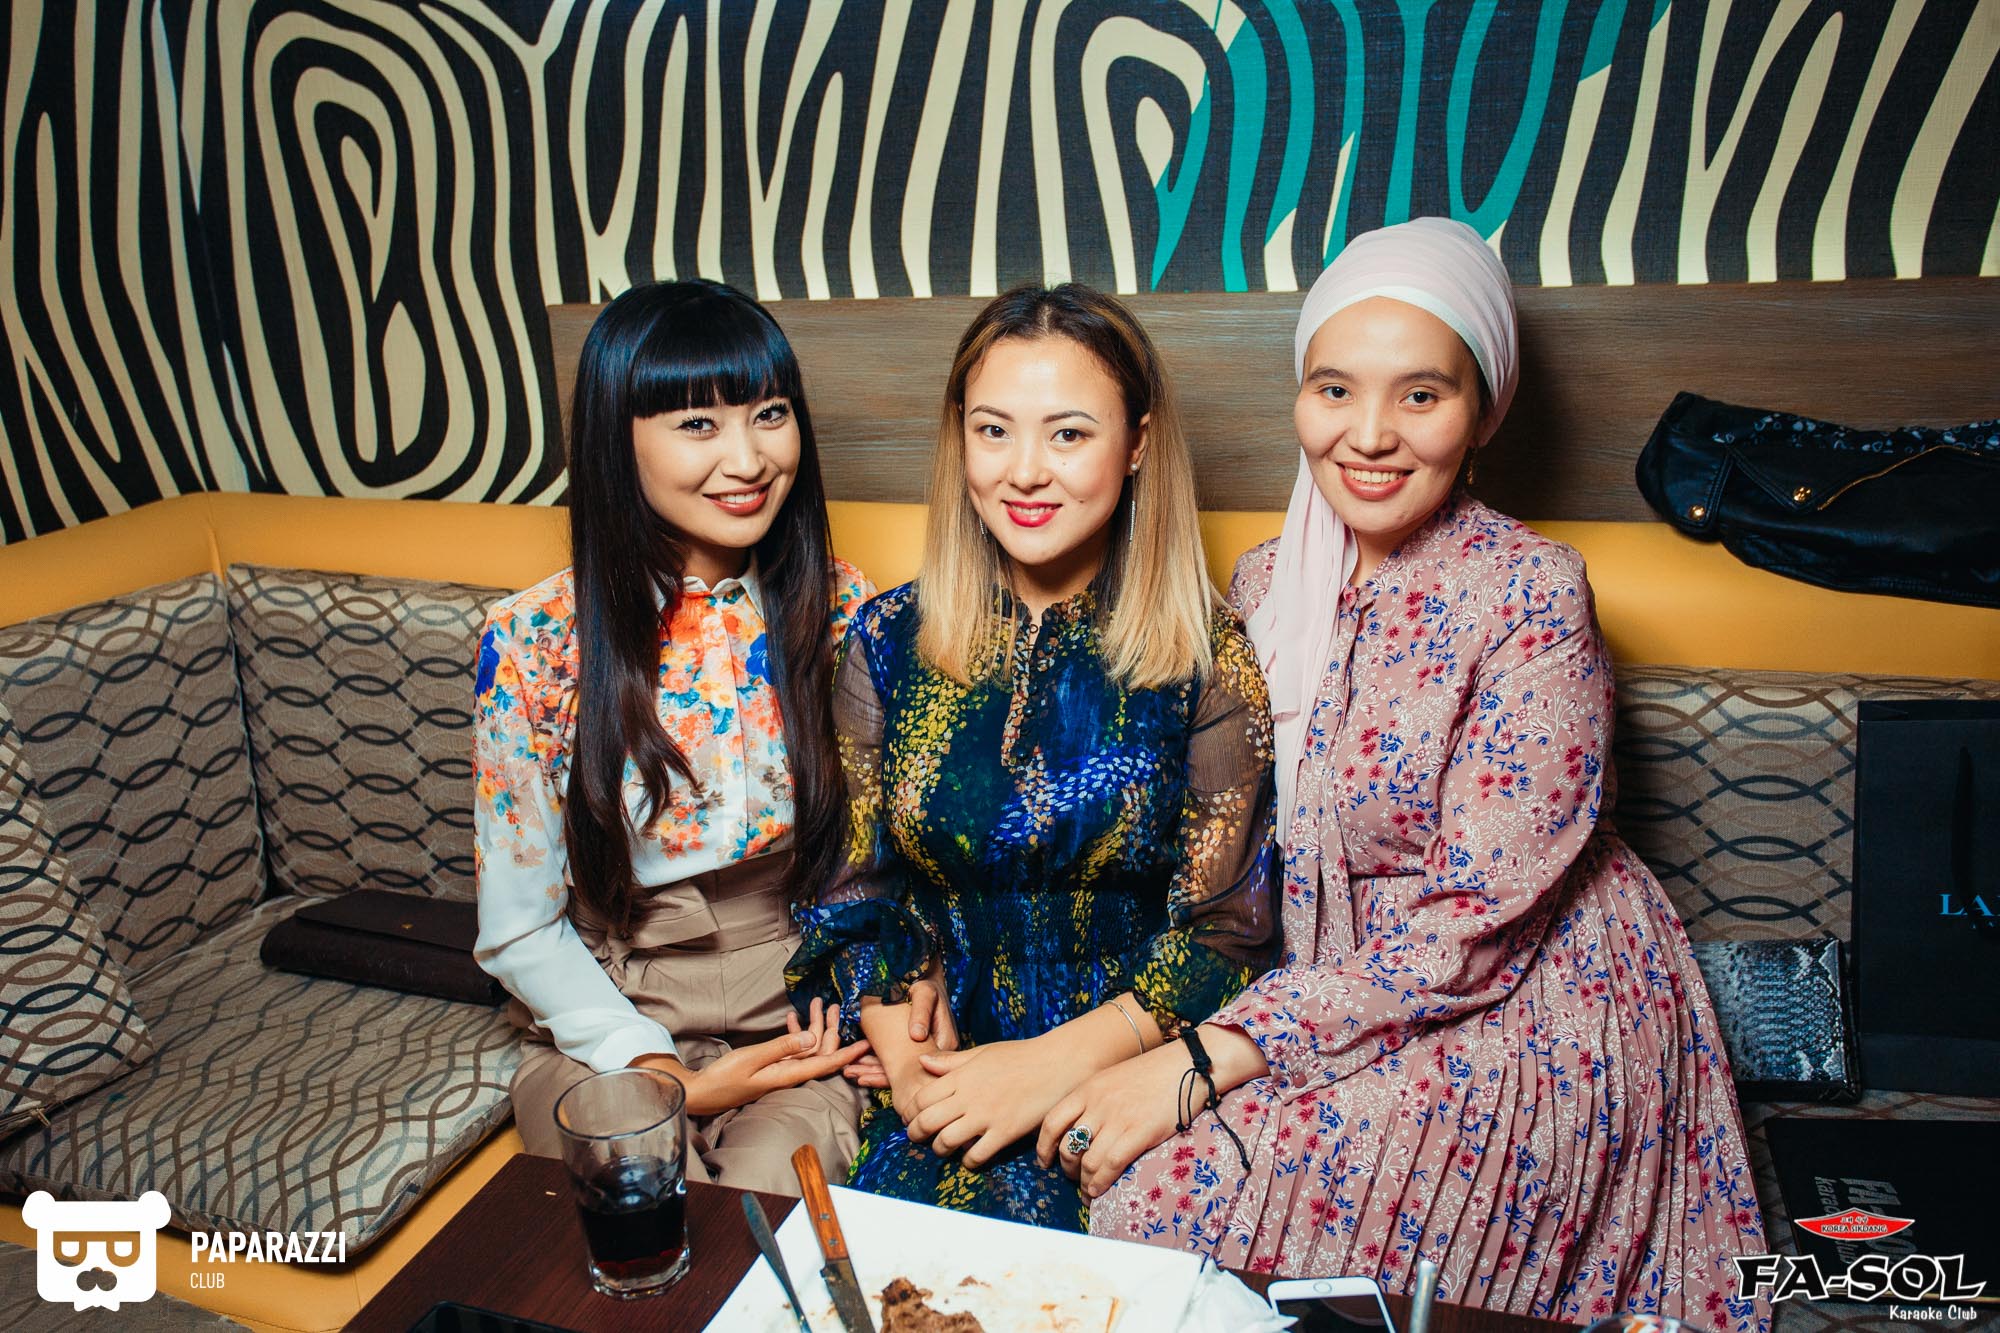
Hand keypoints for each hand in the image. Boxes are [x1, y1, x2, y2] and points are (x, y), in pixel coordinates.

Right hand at [631, 998, 866, 1117]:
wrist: (703, 1093)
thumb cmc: (724, 1078)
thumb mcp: (753, 1059)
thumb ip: (782, 1048)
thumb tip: (811, 1039)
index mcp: (789, 1074)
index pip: (826, 1064)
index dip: (848, 1054)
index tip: (866, 1044)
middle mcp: (789, 1074)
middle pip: (819, 1052)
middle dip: (830, 1028)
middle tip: (838, 1006)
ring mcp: (780, 1071)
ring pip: (806, 1048)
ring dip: (813, 1025)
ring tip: (819, 1003)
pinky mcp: (771, 1067)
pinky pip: (791, 1049)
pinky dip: (795, 1032)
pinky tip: (793, 1017)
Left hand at [844, 975, 958, 1089]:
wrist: (926, 977)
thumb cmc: (926, 983)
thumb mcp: (925, 993)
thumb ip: (921, 1012)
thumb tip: (917, 1036)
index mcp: (944, 1043)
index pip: (916, 1068)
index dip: (889, 1075)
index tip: (864, 1076)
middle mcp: (937, 1052)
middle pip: (906, 1073)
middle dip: (876, 1076)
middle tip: (850, 1074)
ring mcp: (926, 1051)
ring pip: (899, 1068)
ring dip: (873, 1071)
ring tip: (850, 1071)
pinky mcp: (915, 1047)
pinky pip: (897, 1059)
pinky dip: (877, 1061)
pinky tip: (859, 1063)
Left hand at [905, 1038, 1077, 1168]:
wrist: (1056, 1064)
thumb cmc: (1020, 1056)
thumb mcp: (983, 1053)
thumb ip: (952, 1061)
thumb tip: (922, 1061)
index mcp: (962, 1075)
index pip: (921, 1098)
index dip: (911, 1111)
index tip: (912, 1117)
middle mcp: (969, 1097)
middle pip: (927, 1122)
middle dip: (916, 1134)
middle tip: (917, 1138)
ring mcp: (986, 1116)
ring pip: (946, 1141)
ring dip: (939, 1149)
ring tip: (942, 1148)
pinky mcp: (1005, 1132)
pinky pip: (977, 1155)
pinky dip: (968, 1161)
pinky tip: (970, 1157)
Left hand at [1037, 1025, 1265, 1198]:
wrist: (1186, 1065)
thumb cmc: (1152, 1073)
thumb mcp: (1112, 1078)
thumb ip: (1094, 1100)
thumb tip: (1082, 1129)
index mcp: (1088, 1089)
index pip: (1052, 1122)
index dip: (1044, 1148)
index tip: (1046, 1162)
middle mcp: (1098, 1104)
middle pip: (1068, 1146)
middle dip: (1067, 1170)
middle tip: (1074, 1178)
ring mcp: (1118, 1119)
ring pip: (1088, 1161)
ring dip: (1084, 1182)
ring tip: (1088, 1192)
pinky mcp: (1139, 1132)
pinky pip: (1111, 1165)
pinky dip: (1101, 1184)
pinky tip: (1099, 1192)